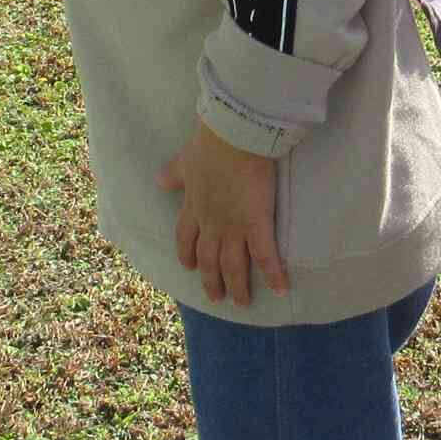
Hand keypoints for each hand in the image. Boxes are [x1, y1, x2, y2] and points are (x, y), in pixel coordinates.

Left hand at [161, 125, 287, 306]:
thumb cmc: (212, 142)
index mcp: (193, 206)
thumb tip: (158, 180)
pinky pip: (264, 256)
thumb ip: (175, 174)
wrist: (233, 137)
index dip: (188, 254)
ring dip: (237, 286)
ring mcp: (233, 227)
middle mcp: (210, 223)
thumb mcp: (186, 159)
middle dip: (211, 281)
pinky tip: (282, 289)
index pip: (186, 238)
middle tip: (217, 297)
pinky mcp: (257, 224)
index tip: (190, 267)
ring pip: (233, 265)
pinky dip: (273, 275)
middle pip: (209, 260)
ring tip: (242, 303)